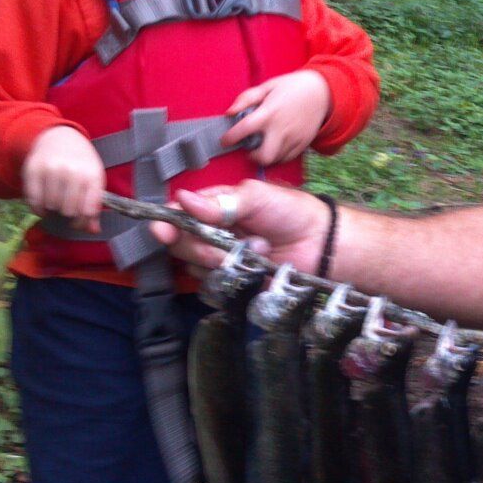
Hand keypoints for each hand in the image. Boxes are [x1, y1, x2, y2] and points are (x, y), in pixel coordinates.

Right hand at [21, 125, 104, 232]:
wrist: (59, 137)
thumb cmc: (80, 162)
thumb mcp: (93, 179)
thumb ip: (93, 205)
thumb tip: (94, 231)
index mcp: (92, 175)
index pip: (88, 210)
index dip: (82, 222)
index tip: (78, 222)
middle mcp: (72, 172)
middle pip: (68, 210)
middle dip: (68, 213)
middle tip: (66, 208)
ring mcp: (52, 170)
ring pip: (51, 206)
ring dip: (53, 209)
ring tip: (56, 202)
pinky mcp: (33, 170)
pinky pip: (34, 201)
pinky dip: (38, 208)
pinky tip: (43, 204)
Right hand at [151, 181, 332, 277]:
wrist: (319, 243)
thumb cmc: (291, 212)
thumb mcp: (257, 197)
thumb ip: (221, 202)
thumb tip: (184, 199)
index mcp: (214, 206)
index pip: (178, 214)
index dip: (167, 224)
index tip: (164, 232)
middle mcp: (212, 232)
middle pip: (181, 244)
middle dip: (202, 246)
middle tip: (232, 241)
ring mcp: (221, 258)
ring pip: (196, 266)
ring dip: (223, 261)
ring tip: (255, 249)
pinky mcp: (232, 280)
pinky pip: (214, 284)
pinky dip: (232, 277)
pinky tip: (254, 266)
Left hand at [222, 70, 331, 165]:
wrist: (322, 92)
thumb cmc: (290, 87)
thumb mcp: (267, 86)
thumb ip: (246, 99)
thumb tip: (229, 113)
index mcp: (269, 112)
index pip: (243, 130)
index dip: (230, 138)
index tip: (224, 141)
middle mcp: (281, 129)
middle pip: (264, 156)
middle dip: (253, 157)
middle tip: (250, 149)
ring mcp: (294, 138)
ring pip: (275, 159)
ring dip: (266, 155)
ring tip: (265, 144)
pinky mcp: (304, 143)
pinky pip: (287, 158)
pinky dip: (279, 155)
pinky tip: (277, 145)